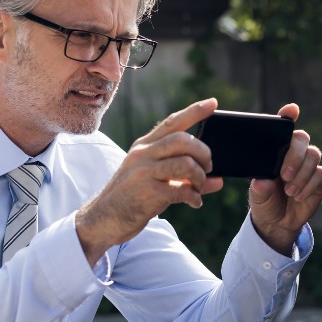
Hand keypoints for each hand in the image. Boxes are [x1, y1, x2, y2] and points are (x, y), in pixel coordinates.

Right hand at [75, 98, 224, 263]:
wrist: (104, 219)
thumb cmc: (133, 198)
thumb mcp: (155, 180)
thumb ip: (185, 177)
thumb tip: (218, 181)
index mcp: (144, 146)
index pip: (172, 122)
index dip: (194, 111)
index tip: (213, 103)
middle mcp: (142, 154)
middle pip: (183, 140)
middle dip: (203, 152)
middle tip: (208, 167)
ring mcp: (143, 172)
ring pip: (185, 163)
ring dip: (199, 177)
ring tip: (198, 187)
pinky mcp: (147, 192)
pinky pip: (181, 190)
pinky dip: (194, 197)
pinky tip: (194, 202)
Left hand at [249, 103, 321, 254]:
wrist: (277, 222)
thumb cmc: (264, 201)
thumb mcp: (257, 196)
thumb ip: (260, 189)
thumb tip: (262, 182)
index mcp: (276, 149)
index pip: (283, 127)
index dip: (289, 115)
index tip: (292, 110)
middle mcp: (294, 153)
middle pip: (302, 138)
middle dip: (295, 155)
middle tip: (284, 176)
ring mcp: (308, 165)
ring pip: (314, 155)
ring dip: (302, 174)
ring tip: (289, 191)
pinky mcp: (319, 179)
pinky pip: (320, 174)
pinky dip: (309, 186)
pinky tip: (298, 196)